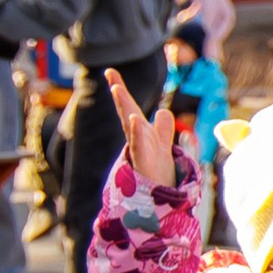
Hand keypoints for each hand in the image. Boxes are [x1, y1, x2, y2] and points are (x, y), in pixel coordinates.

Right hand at [106, 69, 178, 183]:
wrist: (158, 200)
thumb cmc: (158, 174)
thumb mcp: (162, 145)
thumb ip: (163, 129)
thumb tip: (162, 112)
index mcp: (144, 134)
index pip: (131, 109)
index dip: (122, 92)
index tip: (110, 72)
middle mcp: (140, 140)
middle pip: (128, 113)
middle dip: (121, 95)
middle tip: (111, 75)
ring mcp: (140, 152)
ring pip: (132, 127)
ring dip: (125, 108)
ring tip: (118, 89)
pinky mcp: (144, 164)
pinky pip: (140, 147)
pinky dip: (138, 133)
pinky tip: (135, 120)